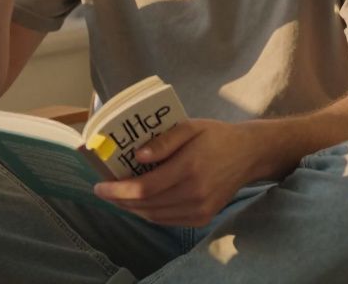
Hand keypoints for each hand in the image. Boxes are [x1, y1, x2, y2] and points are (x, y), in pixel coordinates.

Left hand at [92, 119, 298, 226]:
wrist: (248, 154)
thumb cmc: (215, 136)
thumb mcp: (189, 126)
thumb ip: (162, 141)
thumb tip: (137, 156)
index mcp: (188, 168)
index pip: (144, 188)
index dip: (117, 190)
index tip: (99, 186)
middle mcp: (194, 193)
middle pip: (146, 205)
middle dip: (120, 200)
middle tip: (103, 191)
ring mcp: (200, 209)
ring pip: (155, 216)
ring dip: (132, 208)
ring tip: (118, 196)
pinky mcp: (203, 217)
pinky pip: (168, 220)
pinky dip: (150, 213)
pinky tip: (140, 203)